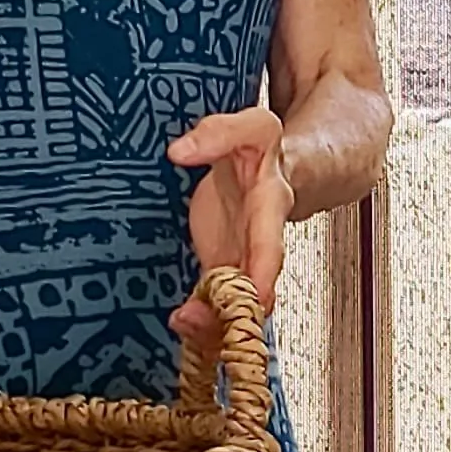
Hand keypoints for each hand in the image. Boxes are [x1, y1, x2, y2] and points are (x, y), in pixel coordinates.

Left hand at [167, 106, 292, 358]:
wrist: (261, 167)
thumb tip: (179, 151)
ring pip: (235, 304)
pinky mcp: (220, 268)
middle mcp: (260, 243)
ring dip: (213, 321)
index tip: (253, 298)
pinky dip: (200, 317)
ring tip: (183, 323)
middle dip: (233, 311)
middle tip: (196, 319)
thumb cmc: (259, 149)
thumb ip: (216, 134)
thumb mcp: (248, 127)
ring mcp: (241, 260)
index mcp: (271, 207)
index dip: (263, 275)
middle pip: (255, 288)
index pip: (271, 246)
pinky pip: (214, 302)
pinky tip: (182, 324)